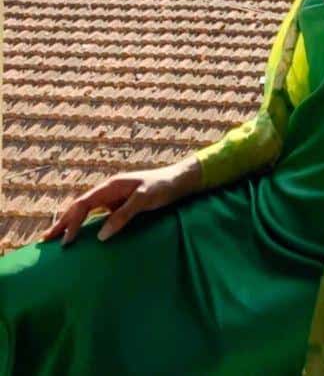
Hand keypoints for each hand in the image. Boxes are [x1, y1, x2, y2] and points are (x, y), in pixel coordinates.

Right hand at [40, 157, 202, 245]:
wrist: (179, 180)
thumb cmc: (163, 187)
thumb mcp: (145, 199)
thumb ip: (124, 215)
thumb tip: (100, 236)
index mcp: (111, 186)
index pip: (83, 204)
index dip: (71, 222)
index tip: (65, 242)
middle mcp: (108, 191)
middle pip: (79, 206)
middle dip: (63, 223)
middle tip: (46, 241)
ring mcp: (113, 198)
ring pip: (86, 211)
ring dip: (70, 223)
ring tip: (56, 239)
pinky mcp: (119, 205)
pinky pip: (97, 215)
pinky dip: (84, 224)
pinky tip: (80, 235)